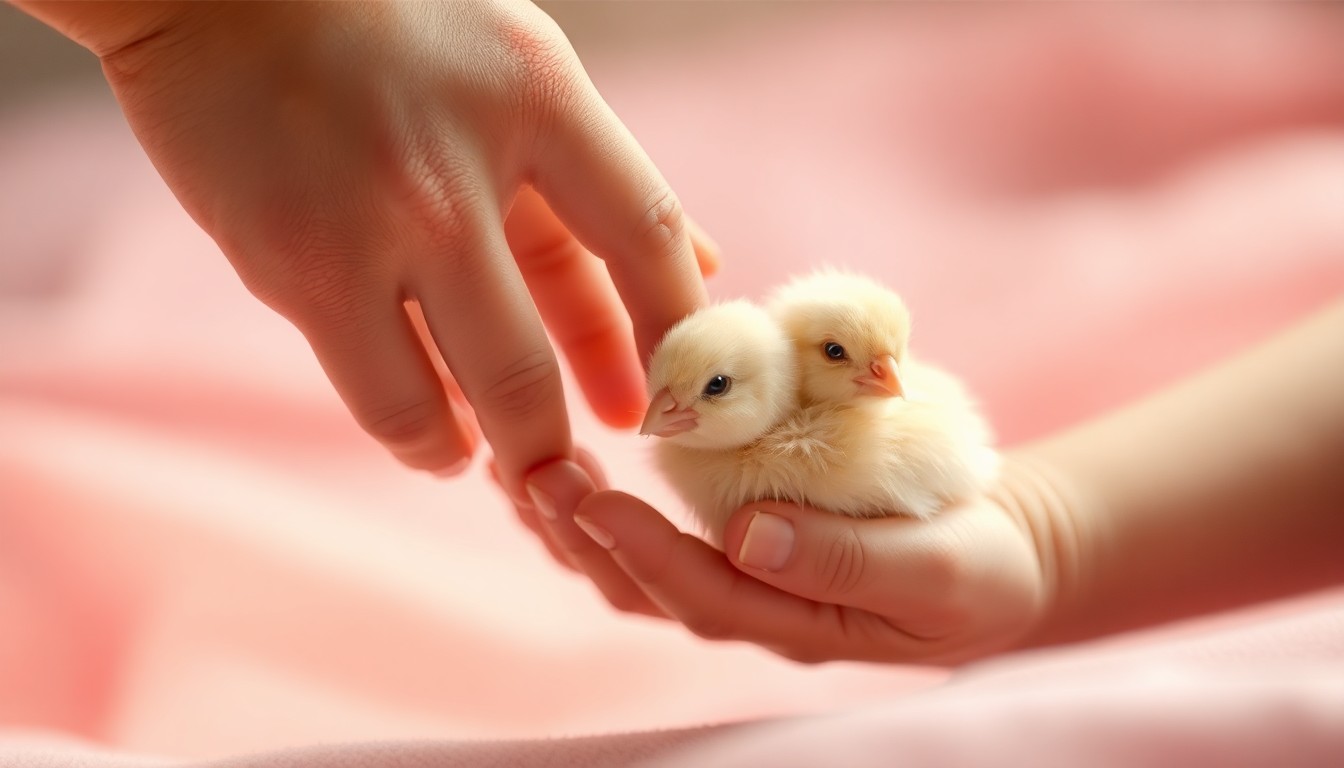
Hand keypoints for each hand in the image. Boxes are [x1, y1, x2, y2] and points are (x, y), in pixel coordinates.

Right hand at [58, 1, 713, 494]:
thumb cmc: (395, 35)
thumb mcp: (521, 76)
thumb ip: (608, 181)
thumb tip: (711, 269)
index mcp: (536, 97)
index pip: (647, 234)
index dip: (677, 331)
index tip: (679, 394)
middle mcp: (456, 170)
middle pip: (535, 363)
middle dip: (564, 444)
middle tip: (580, 472)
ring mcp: (370, 227)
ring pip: (460, 399)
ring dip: (496, 454)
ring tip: (500, 461)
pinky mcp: (297, 270)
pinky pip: (382, 396)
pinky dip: (421, 435)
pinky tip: (438, 438)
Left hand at [557, 455, 1072, 663]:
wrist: (995, 554)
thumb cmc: (978, 567)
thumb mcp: (942, 568)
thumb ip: (852, 559)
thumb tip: (749, 534)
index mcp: (793, 618)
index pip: (698, 594)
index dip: (641, 551)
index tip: (590, 499)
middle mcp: (750, 601)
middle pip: (641, 585)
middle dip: (579, 534)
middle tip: (524, 472)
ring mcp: (738, 570)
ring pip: (631, 562)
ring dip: (572, 520)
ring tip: (517, 466)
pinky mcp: (738, 533)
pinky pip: (653, 527)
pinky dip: (601, 498)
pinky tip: (568, 457)